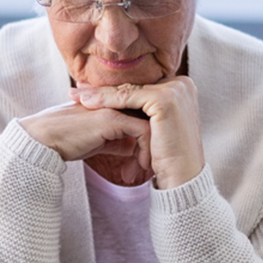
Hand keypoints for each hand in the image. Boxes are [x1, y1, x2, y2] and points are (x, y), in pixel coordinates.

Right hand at [18, 101, 154, 181]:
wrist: (43, 140)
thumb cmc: (66, 141)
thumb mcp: (97, 142)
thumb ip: (116, 142)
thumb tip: (132, 149)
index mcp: (113, 106)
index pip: (143, 117)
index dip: (150, 139)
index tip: (150, 161)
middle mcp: (116, 103)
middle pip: (150, 119)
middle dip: (156, 144)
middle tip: (154, 166)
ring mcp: (114, 108)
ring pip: (150, 125)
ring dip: (152, 150)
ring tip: (147, 171)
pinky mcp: (111, 119)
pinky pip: (142, 131)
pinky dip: (145, 151)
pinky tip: (140, 168)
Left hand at [70, 76, 204, 188]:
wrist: (183, 179)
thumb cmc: (168, 158)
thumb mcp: (155, 127)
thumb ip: (143, 110)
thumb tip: (118, 99)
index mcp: (182, 87)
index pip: (140, 87)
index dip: (113, 91)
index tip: (88, 93)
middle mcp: (182, 83)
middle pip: (134, 88)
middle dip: (104, 92)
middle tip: (78, 93)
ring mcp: (176, 90)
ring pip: (130, 91)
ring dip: (101, 96)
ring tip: (78, 99)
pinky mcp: (166, 100)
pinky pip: (130, 98)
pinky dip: (107, 101)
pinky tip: (89, 104)